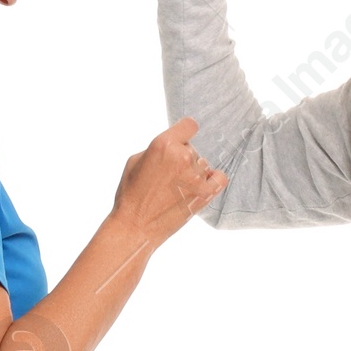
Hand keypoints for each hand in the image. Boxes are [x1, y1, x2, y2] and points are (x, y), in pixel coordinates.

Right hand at [113, 118, 225, 246]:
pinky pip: (220, 178)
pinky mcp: (204, 194)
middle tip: (168, 178)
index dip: (185, 132)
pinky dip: (214, 180)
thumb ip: (158, 148)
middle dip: (182, 159)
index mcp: (163, 144)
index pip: (189, 125)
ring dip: (194, 173)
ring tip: (177, 189)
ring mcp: (195, 176)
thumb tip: (172, 145)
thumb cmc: (131, 195)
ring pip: (202, 165)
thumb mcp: (135, 161)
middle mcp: (182, 156)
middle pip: (192, 149)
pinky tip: (203, 186)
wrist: (135, 226)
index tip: (182, 140)